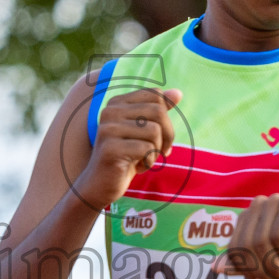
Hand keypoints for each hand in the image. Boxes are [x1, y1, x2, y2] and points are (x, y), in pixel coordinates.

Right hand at [75, 87, 181, 206]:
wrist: (100, 185)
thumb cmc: (125, 157)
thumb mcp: (143, 131)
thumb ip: (158, 111)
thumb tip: (178, 93)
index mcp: (117, 103)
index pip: (155, 96)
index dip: (166, 118)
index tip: (159, 137)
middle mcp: (110, 111)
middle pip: (158, 112)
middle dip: (166, 135)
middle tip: (159, 152)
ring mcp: (108, 129)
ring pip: (154, 131)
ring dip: (156, 151)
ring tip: (143, 159)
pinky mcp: (111, 148)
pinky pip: (147, 149)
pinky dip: (149, 162)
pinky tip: (137, 168)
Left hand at [212, 195, 278, 278]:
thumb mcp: (269, 265)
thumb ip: (243, 265)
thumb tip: (215, 268)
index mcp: (248, 218)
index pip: (233, 247)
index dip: (245, 270)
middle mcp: (258, 205)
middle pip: (245, 245)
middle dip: (261, 270)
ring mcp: (275, 201)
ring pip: (260, 241)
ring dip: (275, 265)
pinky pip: (278, 235)